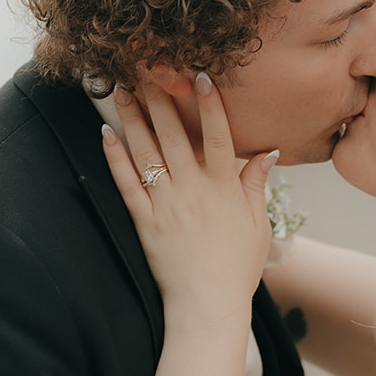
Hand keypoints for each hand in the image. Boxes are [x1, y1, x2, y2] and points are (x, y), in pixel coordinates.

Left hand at [101, 73, 276, 322]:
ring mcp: (166, 205)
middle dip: (162, 100)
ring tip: (124, 92)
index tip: (201, 76)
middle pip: (176, 136)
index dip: (210, 105)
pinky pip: (126, 184)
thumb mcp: (257, 224)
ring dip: (135, 120)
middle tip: (148, 70)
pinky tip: (106, 134)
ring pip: (147, 153)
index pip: (219, 136)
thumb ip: (256, 185)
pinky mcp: (144, 221)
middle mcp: (194, 191)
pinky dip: (115, 158)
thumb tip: (269, 152)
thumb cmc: (236, 267)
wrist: (207, 305)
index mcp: (225, 189)